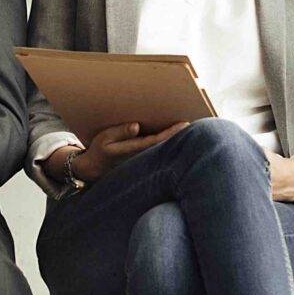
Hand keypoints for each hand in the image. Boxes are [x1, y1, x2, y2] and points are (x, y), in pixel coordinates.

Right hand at [43, 121, 187, 187]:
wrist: (94, 171)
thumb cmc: (100, 151)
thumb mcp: (105, 138)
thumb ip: (120, 132)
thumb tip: (136, 127)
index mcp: (133, 149)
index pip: (157, 140)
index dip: (171, 133)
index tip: (185, 124)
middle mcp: (142, 158)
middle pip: (166, 148)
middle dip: (181, 138)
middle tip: (200, 126)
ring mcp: (144, 163)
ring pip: (165, 152)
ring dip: (178, 143)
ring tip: (193, 131)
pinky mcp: (144, 165)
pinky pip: (160, 154)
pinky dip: (170, 147)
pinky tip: (179, 141)